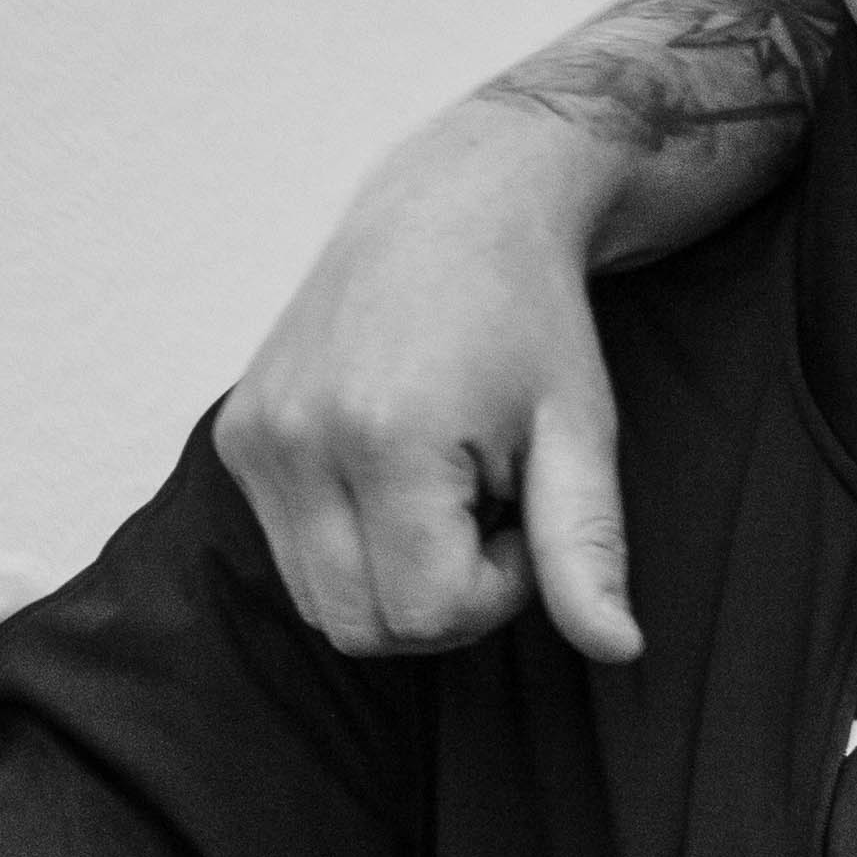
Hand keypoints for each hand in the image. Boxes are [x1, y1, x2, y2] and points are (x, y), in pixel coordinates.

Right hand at [213, 101, 636, 664]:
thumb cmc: (532, 317)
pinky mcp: (238, 433)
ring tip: (443, 489)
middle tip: (486, 508)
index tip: (521, 513)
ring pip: (321, 604)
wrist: (456, 205)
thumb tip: (618, 651)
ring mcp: (256, 434)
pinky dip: (353, 545)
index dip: (495, 592)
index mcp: (382, 437)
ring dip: (395, 577)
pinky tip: (399, 474)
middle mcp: (298, 437)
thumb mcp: (578, 433)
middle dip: (440, 599)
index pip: (429, 615)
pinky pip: (293, 554)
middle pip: (361, 628)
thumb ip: (587, 551)